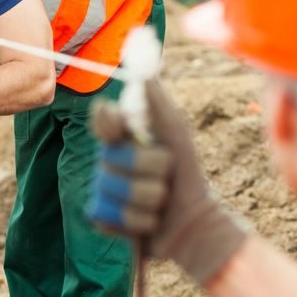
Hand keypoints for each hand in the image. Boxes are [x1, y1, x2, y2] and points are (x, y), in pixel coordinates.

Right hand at [88, 80, 247, 284]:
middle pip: (114, 157)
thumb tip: (145, 74)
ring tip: (161, 203)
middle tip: (166, 176)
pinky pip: (110, 216)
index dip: (108, 121)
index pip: (103, 121)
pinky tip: (148, 222)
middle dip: (150, 168)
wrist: (194, 222)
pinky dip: (138, 222)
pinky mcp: (102, 218)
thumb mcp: (178, 137)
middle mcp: (108, 162)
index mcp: (124, 139)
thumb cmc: (187, 176)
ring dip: (149, 198)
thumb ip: (159, 106)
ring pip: (116, 189)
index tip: (122, 127)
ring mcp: (102, 190)